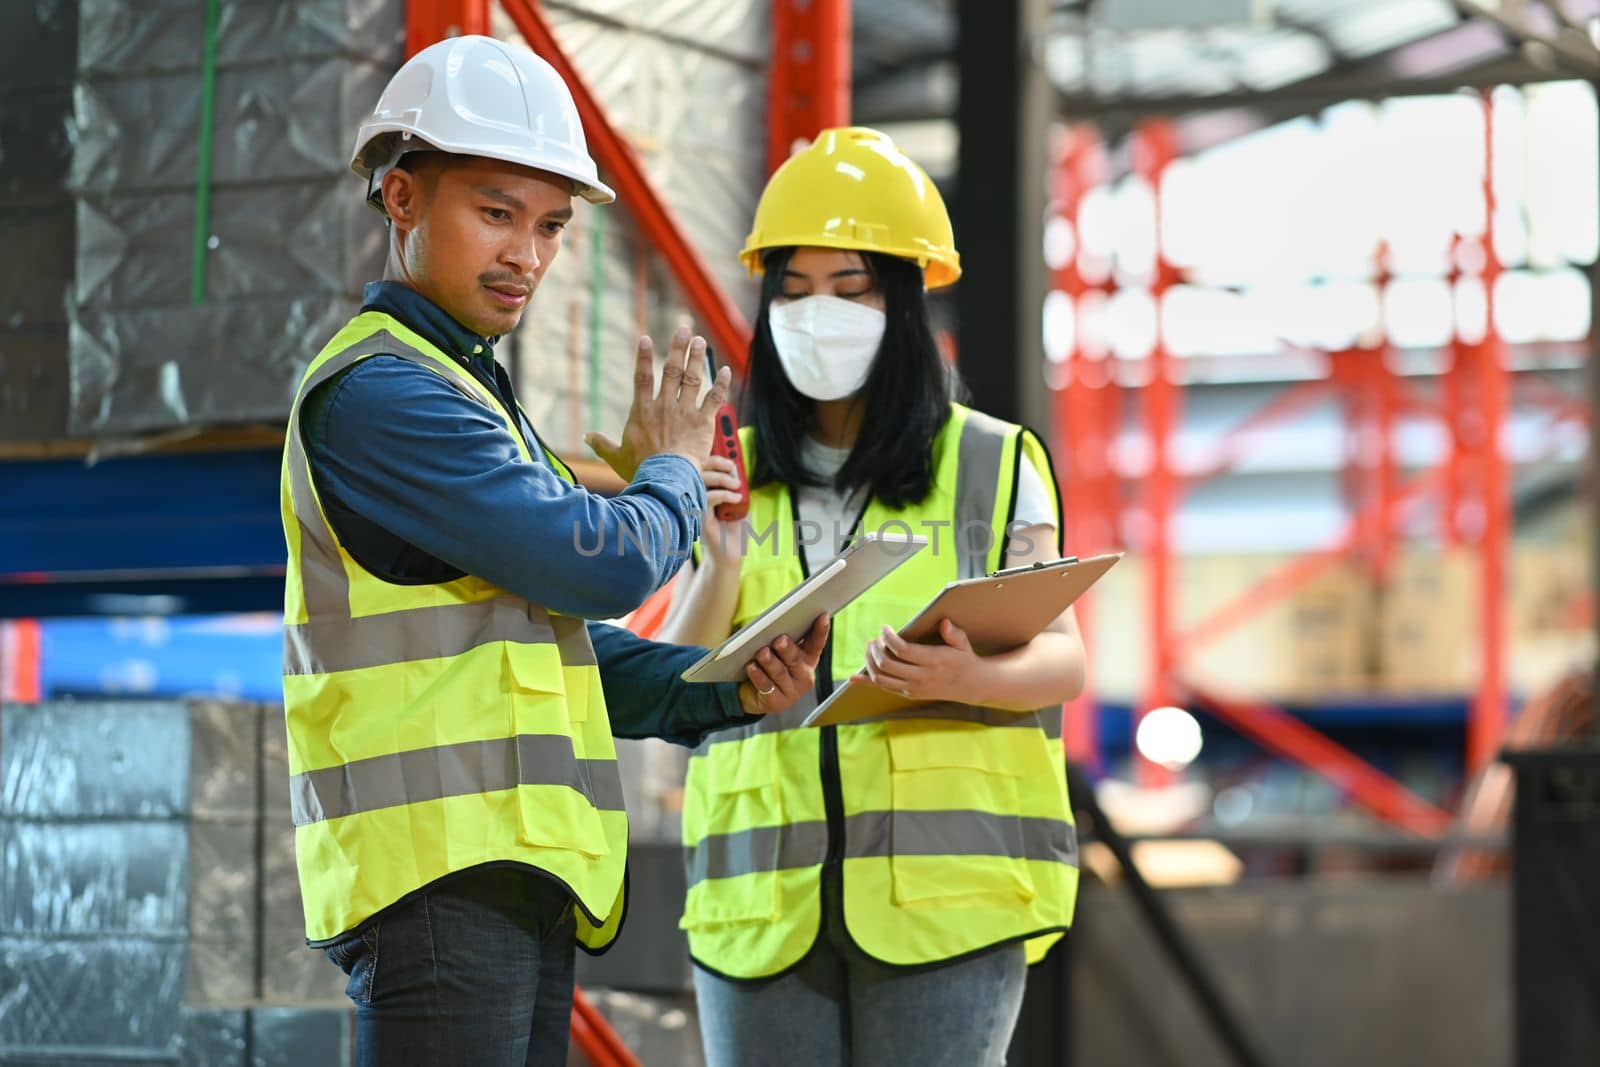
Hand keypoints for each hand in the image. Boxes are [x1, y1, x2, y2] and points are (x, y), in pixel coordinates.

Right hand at [585, 326, 731, 480]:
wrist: (665, 479)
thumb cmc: (640, 470)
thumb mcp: (616, 457)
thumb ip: (602, 444)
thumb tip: (587, 437)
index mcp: (643, 411)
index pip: (642, 378)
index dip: (644, 357)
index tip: (646, 338)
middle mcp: (665, 406)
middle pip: (672, 371)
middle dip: (677, 349)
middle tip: (683, 330)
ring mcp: (685, 412)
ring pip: (693, 379)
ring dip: (697, 359)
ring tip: (700, 341)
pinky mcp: (703, 423)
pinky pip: (714, 399)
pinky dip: (721, 385)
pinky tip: (726, 370)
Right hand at [699, 455, 747, 567]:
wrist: (730, 556)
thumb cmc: (734, 531)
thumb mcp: (741, 504)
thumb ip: (738, 488)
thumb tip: (739, 468)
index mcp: (706, 490)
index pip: (706, 467)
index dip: (714, 456)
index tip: (727, 445)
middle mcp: (698, 495)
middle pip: (700, 468)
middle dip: (717, 462)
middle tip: (732, 465)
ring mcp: (696, 504)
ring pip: (701, 480)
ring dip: (722, 479)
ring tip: (737, 484)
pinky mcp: (699, 516)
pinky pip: (707, 497)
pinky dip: (723, 494)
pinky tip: (736, 499)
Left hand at [738, 614, 829, 715]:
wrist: (754, 696)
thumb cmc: (768, 666)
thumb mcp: (778, 653)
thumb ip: (782, 640)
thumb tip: (774, 623)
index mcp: (808, 659)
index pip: (817, 643)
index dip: (821, 631)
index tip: (822, 615)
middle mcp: (804, 676)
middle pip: (796, 659)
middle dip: (788, 649)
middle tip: (780, 639)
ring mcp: (792, 692)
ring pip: (780, 673)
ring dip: (770, 661)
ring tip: (762, 652)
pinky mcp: (777, 702)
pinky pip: (766, 686)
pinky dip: (758, 675)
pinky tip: (751, 666)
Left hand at [863, 619, 983, 703]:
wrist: (971, 685)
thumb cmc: (964, 659)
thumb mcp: (963, 644)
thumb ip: (953, 634)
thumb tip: (944, 623)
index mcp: (933, 661)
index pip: (903, 650)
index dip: (889, 638)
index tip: (885, 628)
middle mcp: (921, 677)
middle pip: (887, 665)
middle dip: (876, 649)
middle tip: (875, 639)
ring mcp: (913, 688)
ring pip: (881, 678)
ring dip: (870, 662)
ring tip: (871, 648)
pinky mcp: (909, 694)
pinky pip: (883, 688)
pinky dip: (867, 682)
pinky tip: (854, 678)